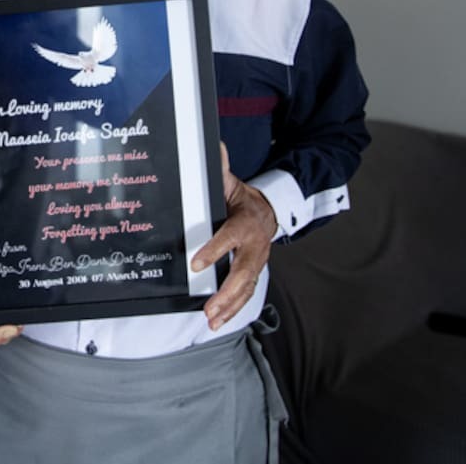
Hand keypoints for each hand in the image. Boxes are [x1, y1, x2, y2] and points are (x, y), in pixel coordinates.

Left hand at [191, 142, 276, 330]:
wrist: (269, 212)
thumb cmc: (243, 200)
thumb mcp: (232, 183)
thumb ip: (221, 170)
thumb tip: (215, 146)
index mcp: (246, 223)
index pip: (229, 238)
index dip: (214, 250)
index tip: (196, 263)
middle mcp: (255, 246)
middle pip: (243, 272)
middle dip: (226, 292)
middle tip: (209, 307)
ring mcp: (256, 262)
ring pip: (246, 288)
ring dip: (229, 306)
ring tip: (212, 319)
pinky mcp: (254, 272)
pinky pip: (246, 294)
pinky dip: (233, 309)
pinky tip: (218, 320)